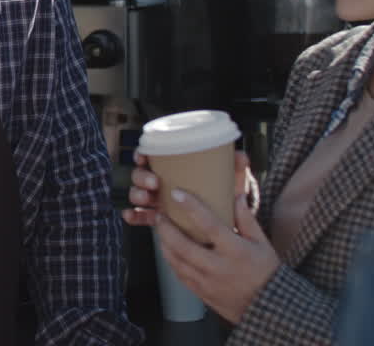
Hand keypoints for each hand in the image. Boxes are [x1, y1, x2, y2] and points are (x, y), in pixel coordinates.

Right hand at [122, 150, 252, 226]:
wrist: (227, 220)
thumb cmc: (223, 194)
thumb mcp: (229, 180)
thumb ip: (235, 168)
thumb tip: (242, 157)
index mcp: (175, 168)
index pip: (152, 156)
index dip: (142, 154)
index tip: (145, 156)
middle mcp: (162, 182)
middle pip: (141, 174)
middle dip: (142, 177)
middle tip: (155, 182)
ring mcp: (158, 200)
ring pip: (138, 194)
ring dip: (137, 195)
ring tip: (147, 199)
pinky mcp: (159, 219)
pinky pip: (141, 216)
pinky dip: (134, 216)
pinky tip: (131, 217)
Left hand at [154, 185, 280, 323]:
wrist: (267, 308)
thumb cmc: (265, 271)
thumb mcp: (261, 242)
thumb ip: (246, 218)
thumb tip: (236, 194)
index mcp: (235, 251)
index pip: (209, 224)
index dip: (191, 207)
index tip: (176, 193)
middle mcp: (218, 267)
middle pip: (183, 246)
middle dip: (166, 228)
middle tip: (160, 214)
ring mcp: (207, 282)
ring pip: (176, 261)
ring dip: (164, 243)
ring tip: (161, 229)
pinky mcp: (201, 293)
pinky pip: (179, 274)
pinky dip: (170, 260)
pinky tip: (168, 249)